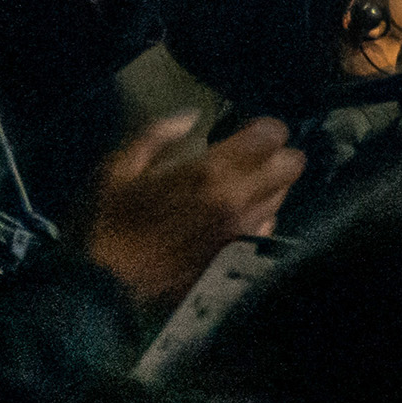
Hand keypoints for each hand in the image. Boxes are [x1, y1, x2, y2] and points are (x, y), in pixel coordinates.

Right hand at [79, 112, 303, 303]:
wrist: (109, 285)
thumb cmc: (111, 224)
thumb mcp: (119, 169)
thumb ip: (156, 135)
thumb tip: (190, 117)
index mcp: (208, 173)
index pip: (271, 136)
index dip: (265, 129)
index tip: (251, 132)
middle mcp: (237, 200)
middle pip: (292, 165)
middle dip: (278, 156)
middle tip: (255, 158)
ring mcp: (244, 229)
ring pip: (283, 194)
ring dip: (269, 185)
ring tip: (242, 187)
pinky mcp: (242, 254)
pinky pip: (269, 224)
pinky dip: (260, 215)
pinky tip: (235, 216)